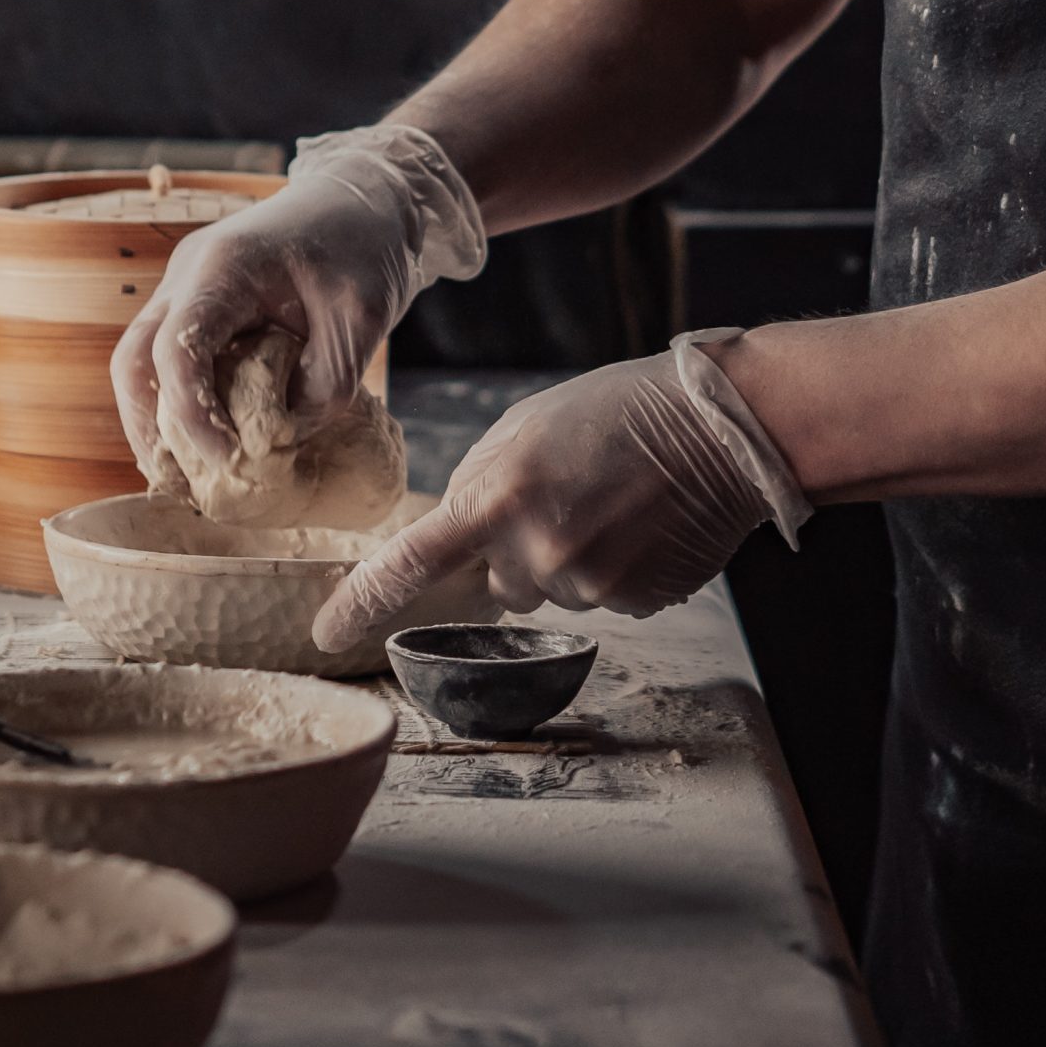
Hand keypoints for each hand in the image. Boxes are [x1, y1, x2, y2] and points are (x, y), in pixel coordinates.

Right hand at [112, 125, 485, 475]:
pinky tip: (200, 444)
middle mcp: (188, 274)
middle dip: (148, 427)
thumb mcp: (362, 317)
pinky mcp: (199, 303)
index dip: (191, 414)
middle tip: (178, 484)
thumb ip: (326, 382)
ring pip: (139, 360)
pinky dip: (174, 401)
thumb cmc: (363, 245)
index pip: (178, 349)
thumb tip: (282, 439)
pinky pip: (166, 356)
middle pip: (133, 359)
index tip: (228, 460)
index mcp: (223, 267)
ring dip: (154, 420)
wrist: (363, 196)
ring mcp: (186, 287)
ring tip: (183, 478)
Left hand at [312, 331, 813, 651]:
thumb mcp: (522, 428)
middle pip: (498, 584)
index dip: (360, 604)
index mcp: (495, 497)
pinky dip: (616, 569)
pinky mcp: (636, 605)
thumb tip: (455, 541)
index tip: (326, 633)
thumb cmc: (616, 413)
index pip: (407, 565)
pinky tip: (641, 526)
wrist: (719, 428)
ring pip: (553, 592)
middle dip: (519, 549)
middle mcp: (536, 552)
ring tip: (614, 503)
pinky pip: (604, 600)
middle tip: (567, 496)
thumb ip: (477, 485)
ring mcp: (589, 586)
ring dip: (571, 558)